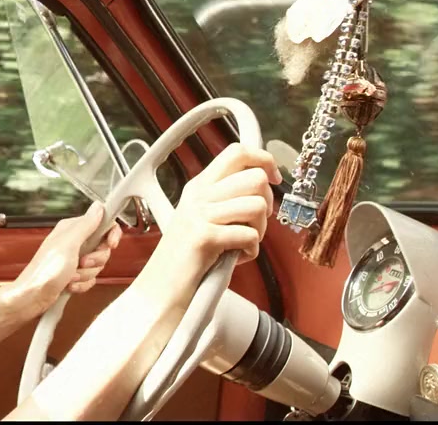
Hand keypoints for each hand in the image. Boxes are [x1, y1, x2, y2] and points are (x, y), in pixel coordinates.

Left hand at [11, 202, 122, 313]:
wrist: (32, 297)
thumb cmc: (45, 271)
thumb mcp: (69, 244)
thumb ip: (86, 225)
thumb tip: (99, 206)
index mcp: (72, 229)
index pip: (102, 223)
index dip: (110, 234)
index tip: (111, 244)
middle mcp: (73, 242)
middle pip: (103, 247)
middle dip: (96, 260)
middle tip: (82, 263)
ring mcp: (73, 259)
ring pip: (97, 265)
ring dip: (86, 274)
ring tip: (70, 276)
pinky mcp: (73, 274)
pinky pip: (90, 279)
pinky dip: (82, 284)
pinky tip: (69, 286)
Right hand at [156, 143, 282, 273]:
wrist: (163, 286)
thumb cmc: (189, 256)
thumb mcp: (203, 216)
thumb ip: (227, 198)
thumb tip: (263, 183)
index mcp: (199, 185)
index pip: (237, 152)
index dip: (265, 160)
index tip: (274, 178)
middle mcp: (198, 195)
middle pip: (255, 178)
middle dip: (267, 203)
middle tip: (254, 222)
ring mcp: (199, 215)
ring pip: (257, 205)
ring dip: (259, 230)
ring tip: (243, 242)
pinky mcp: (204, 237)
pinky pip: (249, 235)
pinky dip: (250, 251)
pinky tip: (235, 256)